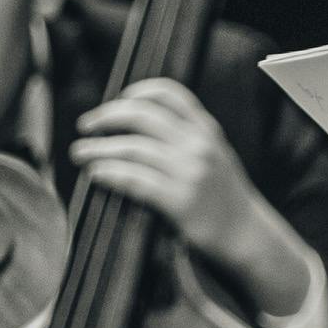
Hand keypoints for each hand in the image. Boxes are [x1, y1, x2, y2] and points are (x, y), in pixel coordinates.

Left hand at [73, 77, 318, 323]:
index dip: (135, 92)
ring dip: (98, 149)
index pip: (168, 94)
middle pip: (141, 116)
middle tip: (85, 126)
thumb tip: (141, 122)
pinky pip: (134, 180)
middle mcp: (198, 145)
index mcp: (206, 129)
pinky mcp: (180, 200)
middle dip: (106, 117)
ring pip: (132, 148)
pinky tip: (96, 174)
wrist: (247, 234)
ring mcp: (190, 172)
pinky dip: (110, 174)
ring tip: (79, 154)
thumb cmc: (224, 197)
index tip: (115, 102)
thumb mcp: (216, 155)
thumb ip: (188, 136)